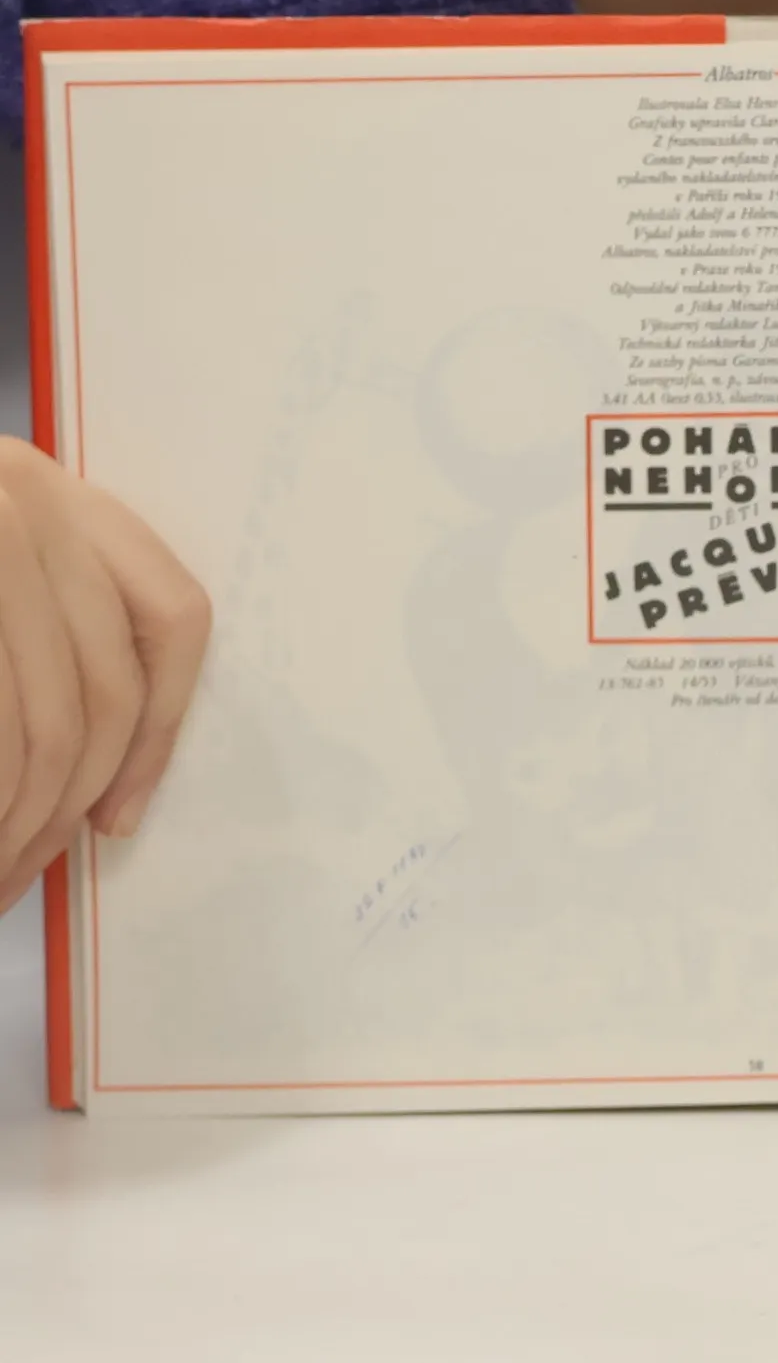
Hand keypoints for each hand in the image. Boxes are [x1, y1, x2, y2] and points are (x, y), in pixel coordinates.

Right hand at [0, 441, 210, 912]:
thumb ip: (31, 647)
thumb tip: (94, 788)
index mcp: (50, 491)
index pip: (173, 617)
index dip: (159, 736)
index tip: (117, 817)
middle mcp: (20, 495)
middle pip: (105, 689)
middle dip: (65, 803)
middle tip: (20, 871)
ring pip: (42, 719)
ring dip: (18, 818)